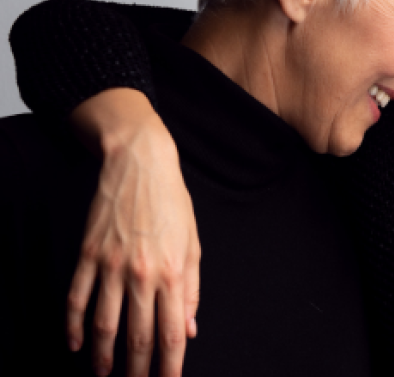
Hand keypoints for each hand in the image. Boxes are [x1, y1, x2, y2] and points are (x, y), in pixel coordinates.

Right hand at [67, 89, 200, 376]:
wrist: (140, 165)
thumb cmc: (172, 204)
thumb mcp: (193, 245)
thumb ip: (191, 291)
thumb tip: (189, 329)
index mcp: (173, 273)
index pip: (171, 333)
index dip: (169, 366)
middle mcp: (142, 274)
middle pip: (138, 336)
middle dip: (137, 369)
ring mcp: (111, 266)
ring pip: (104, 324)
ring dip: (103, 355)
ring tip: (104, 373)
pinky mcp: (88, 255)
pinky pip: (77, 298)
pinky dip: (73, 326)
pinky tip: (75, 344)